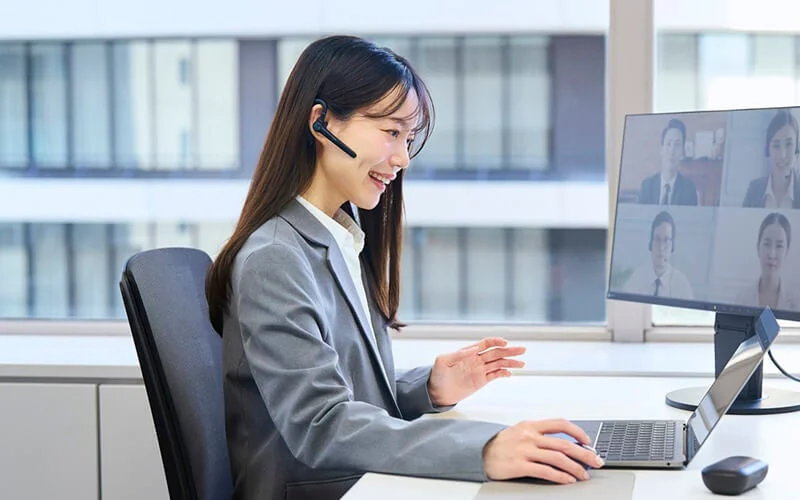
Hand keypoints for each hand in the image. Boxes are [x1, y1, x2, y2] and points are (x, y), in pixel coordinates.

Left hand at [427, 337, 524, 406]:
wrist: (437, 391)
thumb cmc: (438, 374)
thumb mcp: (442, 361)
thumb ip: (456, 355)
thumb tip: (472, 350)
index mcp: (469, 352)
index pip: (486, 343)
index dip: (496, 342)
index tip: (504, 343)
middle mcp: (477, 359)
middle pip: (497, 352)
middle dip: (510, 351)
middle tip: (523, 350)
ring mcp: (480, 370)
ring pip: (499, 364)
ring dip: (510, 362)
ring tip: (522, 363)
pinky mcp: (481, 381)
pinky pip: (495, 375)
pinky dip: (503, 373)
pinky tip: (510, 373)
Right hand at [483, 419, 604, 483]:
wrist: (479, 452)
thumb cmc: (501, 444)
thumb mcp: (520, 432)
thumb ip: (539, 434)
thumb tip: (563, 443)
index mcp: (531, 425)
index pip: (560, 424)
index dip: (577, 432)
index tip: (588, 441)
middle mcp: (530, 436)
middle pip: (564, 443)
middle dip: (584, 453)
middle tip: (596, 461)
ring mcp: (525, 450)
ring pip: (558, 458)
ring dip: (575, 467)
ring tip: (583, 475)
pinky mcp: (520, 465)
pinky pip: (545, 471)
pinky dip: (560, 476)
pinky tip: (567, 480)